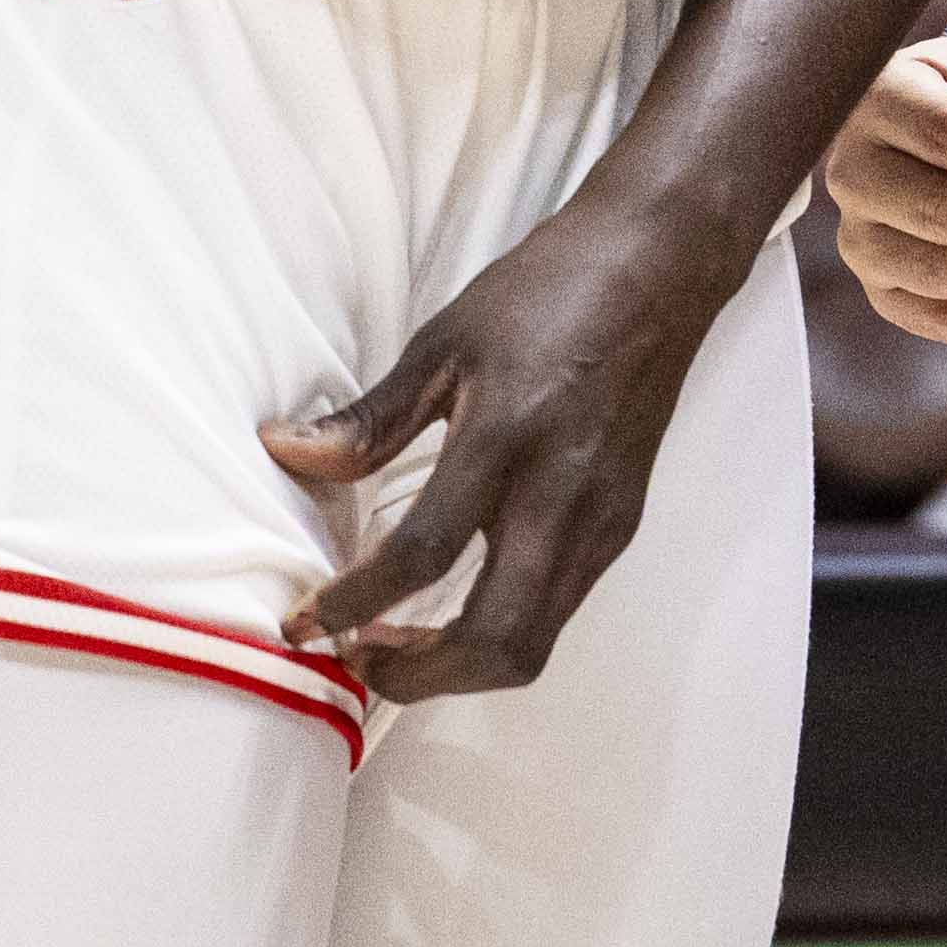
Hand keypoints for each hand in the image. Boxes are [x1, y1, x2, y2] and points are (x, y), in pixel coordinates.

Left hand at [270, 201, 748, 700]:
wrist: (658, 269)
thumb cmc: (549, 292)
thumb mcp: (445, 343)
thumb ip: (370, 419)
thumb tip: (287, 452)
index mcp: (507, 437)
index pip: (423, 554)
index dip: (353, 604)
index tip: (303, 623)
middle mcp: (562, 494)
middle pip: (495, 640)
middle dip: (418, 676)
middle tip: (359, 658)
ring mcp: (601, 519)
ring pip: (533, 642)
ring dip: (459, 666)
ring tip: (399, 641)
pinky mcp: (620, 525)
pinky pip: (557, 610)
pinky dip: (499, 631)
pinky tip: (459, 602)